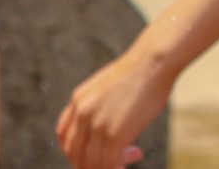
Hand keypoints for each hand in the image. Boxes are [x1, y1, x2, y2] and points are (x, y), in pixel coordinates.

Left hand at [55, 45, 168, 168]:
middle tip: (113, 162)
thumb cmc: (141, 70)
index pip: (63, 137)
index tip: (92, 154)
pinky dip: (118, 168)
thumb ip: (100, 103)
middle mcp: (82, 113)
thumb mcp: (109, 86)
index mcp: (78, 100)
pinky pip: (109, 164)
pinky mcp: (114, 134)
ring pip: (92, 163)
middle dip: (91, 164)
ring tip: (129, 160)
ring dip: (109, 167)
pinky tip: (133, 159)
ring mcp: (97, 125)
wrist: (155, 60)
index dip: (74, 151)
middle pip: (75, 154)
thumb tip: (109, 119)